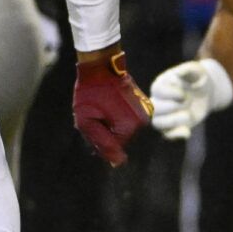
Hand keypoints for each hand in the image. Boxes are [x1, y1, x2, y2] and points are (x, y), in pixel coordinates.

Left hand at [71, 48, 153, 165]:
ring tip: (101, 109)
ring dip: (112, 125)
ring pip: (126, 130)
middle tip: (94, 116)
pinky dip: (118, 116)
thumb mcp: (86, 122)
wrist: (101, 67)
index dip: (99, 140)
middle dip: (106, 132)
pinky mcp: (145, 105)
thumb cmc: (90, 93)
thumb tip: (118, 164)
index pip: (114, 148)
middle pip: (121, 139)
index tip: (92, 125)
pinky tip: (108, 105)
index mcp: (130, 127)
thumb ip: (101, 143)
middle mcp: (143, 121)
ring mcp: (146, 112)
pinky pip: (130, 120)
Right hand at [148, 59, 232, 140]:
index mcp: (161, 85)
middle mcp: (158, 100)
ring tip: (189, 115)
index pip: (157, 90)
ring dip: (173, 121)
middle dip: (174, 106)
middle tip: (189, 101)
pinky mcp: (172, 126)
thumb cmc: (197, 79)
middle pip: (154, 108)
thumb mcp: (196, 71)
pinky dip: (175, 135)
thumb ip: (188, 69)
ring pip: (156, 123)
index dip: (171, 93)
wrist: (205, 93)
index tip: (184, 94)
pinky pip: (166, 135)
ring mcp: (163, 115)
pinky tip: (187, 132)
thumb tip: (178, 72)